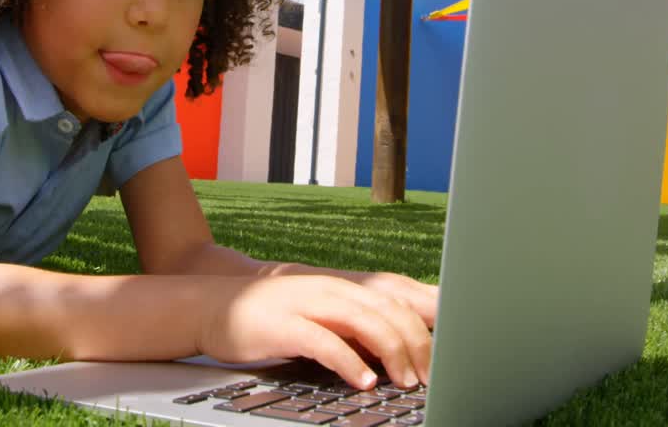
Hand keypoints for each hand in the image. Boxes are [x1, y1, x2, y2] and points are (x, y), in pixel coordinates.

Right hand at [196, 275, 431, 390]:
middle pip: (390, 310)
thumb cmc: (273, 318)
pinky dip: (349, 362)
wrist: (213, 307)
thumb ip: (356, 328)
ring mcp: (309, 302)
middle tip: (433, 376)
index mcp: (345, 286)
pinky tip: (363, 381)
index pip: (399, 295)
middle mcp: (332, 288)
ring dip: (392, 353)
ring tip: (406, 381)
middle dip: (418, 343)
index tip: (454, 345)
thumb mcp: (321, 317)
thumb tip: (397, 352)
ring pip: (365, 321)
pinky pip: (325, 342)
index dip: (430, 318)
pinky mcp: (285, 324)